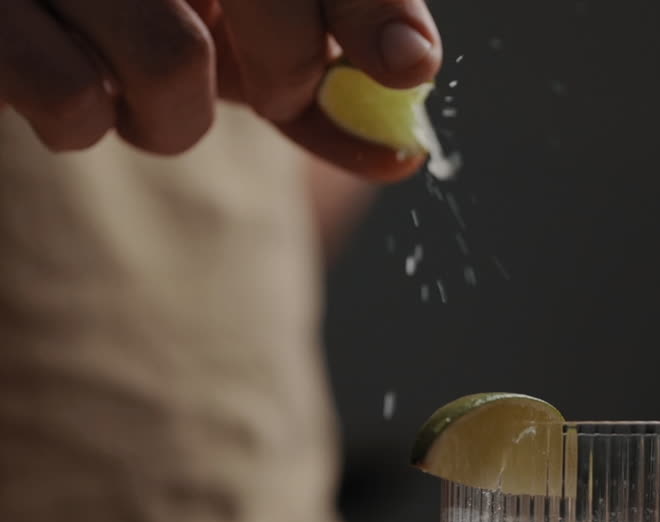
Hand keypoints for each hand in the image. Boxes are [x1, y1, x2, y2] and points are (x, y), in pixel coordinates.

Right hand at [0, 0, 441, 181]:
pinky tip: (74, 95)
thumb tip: (402, 154)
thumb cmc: (140, 18)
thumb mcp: (240, 43)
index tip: (407, 65)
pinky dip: (83, 126)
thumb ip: (319, 91)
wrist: (18, 10)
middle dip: (290, 72)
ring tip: (145, 104)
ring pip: (172, 58)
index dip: (374, 4)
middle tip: (276, 93)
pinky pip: (70, 91)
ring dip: (175, 121)